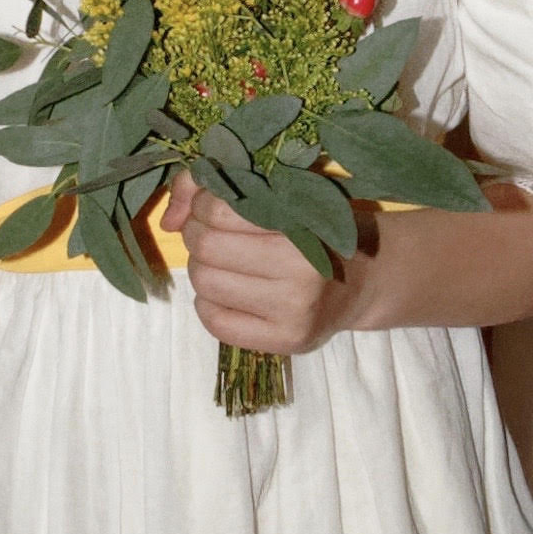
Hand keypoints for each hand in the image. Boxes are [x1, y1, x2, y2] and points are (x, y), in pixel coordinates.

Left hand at [168, 179, 369, 361]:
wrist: (364, 280)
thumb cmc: (314, 230)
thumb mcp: (281, 195)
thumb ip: (219, 192)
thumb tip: (169, 219)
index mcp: (303, 222)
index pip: (220, 211)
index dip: (201, 204)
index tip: (210, 205)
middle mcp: (302, 270)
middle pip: (207, 247)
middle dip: (196, 234)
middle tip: (210, 233)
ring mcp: (295, 311)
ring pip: (206, 283)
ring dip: (202, 268)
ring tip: (223, 263)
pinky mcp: (288, 341)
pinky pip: (215, 323)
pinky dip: (208, 303)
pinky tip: (228, 292)